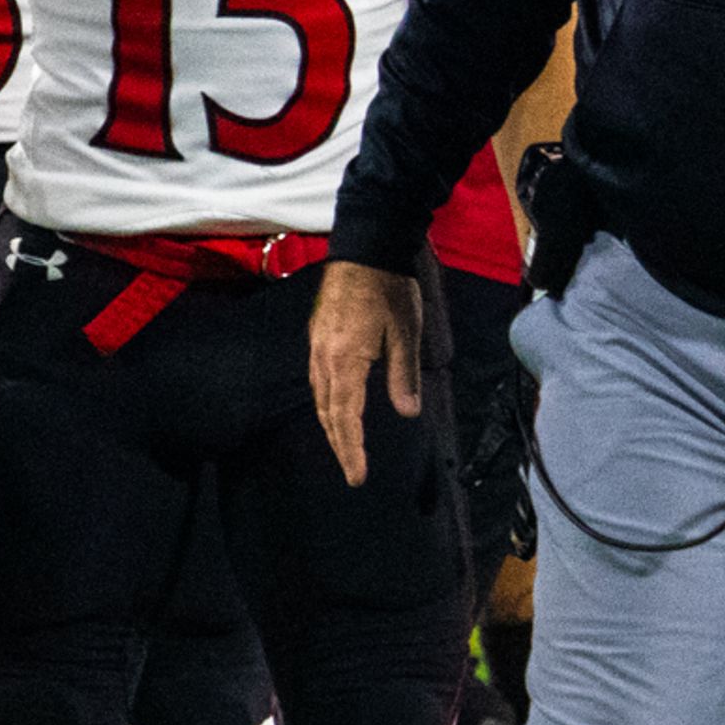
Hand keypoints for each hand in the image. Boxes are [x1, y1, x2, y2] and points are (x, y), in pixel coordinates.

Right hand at [308, 260, 424, 486]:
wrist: (364, 249)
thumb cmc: (389, 290)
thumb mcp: (405, 333)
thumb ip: (403, 375)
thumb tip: (407, 413)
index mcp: (345, 361)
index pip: (346, 417)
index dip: (352, 449)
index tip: (358, 475)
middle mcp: (324, 359)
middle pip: (328, 413)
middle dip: (341, 445)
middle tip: (354, 472)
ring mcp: (317, 348)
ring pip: (320, 398)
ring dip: (332, 427)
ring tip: (345, 448)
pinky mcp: (317, 338)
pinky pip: (318, 382)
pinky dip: (327, 404)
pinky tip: (336, 409)